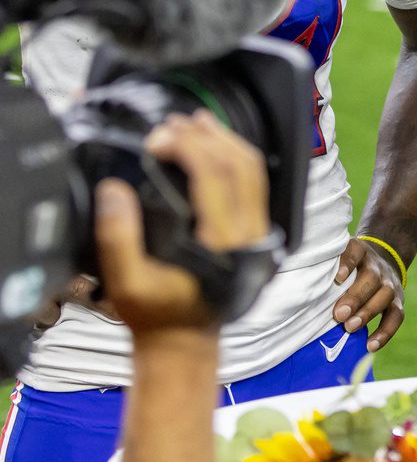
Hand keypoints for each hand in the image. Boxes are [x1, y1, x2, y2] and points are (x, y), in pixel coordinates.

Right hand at [95, 111, 269, 334]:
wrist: (185, 338)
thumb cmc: (156, 313)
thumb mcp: (126, 283)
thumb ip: (118, 237)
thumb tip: (114, 190)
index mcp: (222, 242)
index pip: (216, 176)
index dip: (190, 148)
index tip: (160, 136)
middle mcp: (248, 232)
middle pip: (241, 166)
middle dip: (207, 137)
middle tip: (174, 123)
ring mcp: (257, 230)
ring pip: (254, 171)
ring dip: (225, 141)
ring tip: (195, 123)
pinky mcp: (256, 229)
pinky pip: (255, 183)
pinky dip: (236, 157)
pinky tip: (214, 145)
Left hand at [333, 237, 404, 349]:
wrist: (384, 262)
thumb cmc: (350, 269)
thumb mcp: (340, 260)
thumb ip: (325, 270)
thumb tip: (296, 290)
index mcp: (361, 253)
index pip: (356, 252)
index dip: (348, 263)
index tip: (338, 278)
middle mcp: (377, 267)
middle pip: (371, 278)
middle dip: (355, 297)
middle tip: (339, 314)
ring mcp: (390, 284)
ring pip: (385, 295)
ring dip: (368, 313)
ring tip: (350, 328)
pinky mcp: (398, 301)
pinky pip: (396, 316)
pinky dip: (385, 332)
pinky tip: (371, 345)